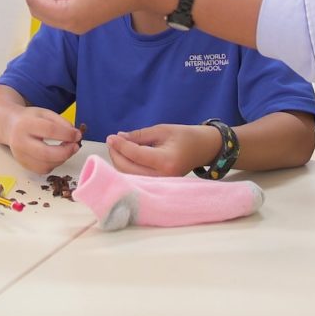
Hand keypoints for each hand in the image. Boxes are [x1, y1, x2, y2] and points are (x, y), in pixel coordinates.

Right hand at [4, 107, 80, 173]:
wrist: (10, 126)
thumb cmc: (29, 119)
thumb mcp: (45, 113)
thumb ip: (62, 122)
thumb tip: (76, 135)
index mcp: (26, 124)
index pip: (50, 131)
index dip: (67, 134)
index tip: (77, 135)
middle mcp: (20, 142)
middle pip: (46, 153)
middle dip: (66, 152)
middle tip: (75, 146)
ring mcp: (20, 156)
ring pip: (46, 165)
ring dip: (61, 159)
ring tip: (65, 149)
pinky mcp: (24, 165)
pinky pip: (43, 170)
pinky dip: (54, 164)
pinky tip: (55, 155)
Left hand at [106, 124, 220, 176]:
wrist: (204, 148)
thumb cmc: (184, 136)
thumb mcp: (161, 130)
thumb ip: (139, 135)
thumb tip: (118, 138)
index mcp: (166, 161)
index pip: (135, 155)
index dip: (120, 146)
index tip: (110, 137)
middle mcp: (164, 176)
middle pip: (129, 169)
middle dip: (116, 155)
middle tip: (112, 141)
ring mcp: (162, 183)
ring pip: (130, 176)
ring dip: (120, 162)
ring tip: (117, 147)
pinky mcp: (160, 185)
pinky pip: (137, 178)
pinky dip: (127, 168)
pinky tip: (125, 156)